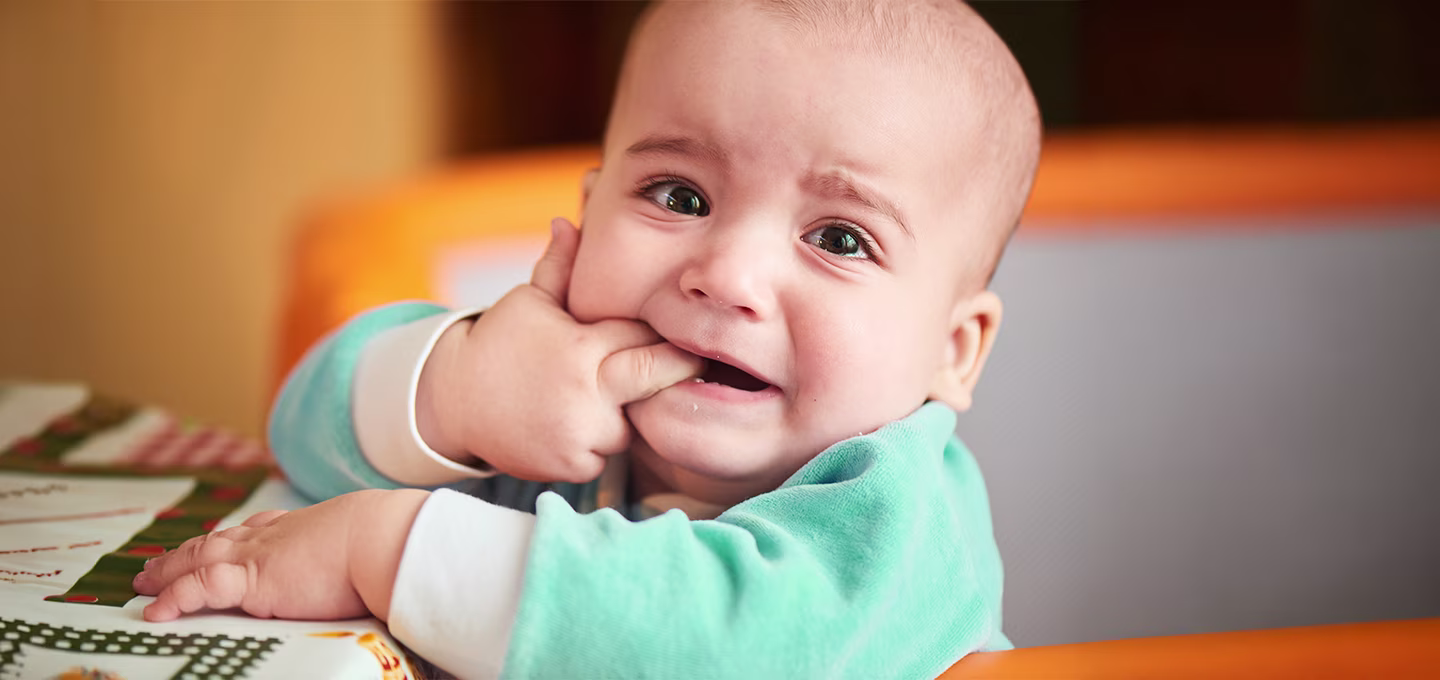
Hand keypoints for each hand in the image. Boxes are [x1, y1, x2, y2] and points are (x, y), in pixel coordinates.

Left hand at [133, 489, 427, 622]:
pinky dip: (172, 598)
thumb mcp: (368, 544)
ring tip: (143, 582)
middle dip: (186, 551)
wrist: (384, 538)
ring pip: (197, 560)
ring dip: (167, 570)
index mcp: (301, 528)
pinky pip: (198, 589)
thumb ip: (358, 556)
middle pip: (217, 541)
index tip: (219, 539)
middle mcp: (273, 536)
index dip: (231, 537)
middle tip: (159, 560)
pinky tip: (153, 612)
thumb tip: (381, 568)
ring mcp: (258, 555)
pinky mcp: (250, 579)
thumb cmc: (389, 542)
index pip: (255, 530)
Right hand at [416, 217, 703, 483]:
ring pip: (633, 423)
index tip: (680, 328)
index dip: (660, 330)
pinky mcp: (571, 465)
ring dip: (627, 412)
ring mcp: (580, 433)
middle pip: (658, 376)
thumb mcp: (528, 301)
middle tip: (694, 360)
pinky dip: (599, 443)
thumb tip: (568, 220)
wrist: (451, 403)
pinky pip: (607, 454)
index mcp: (581, 346)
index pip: (644, 333)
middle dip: (678, 367)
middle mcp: (586, 392)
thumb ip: (559, 266)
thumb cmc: (498, 344)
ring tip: (605, 396)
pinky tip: (578, 425)